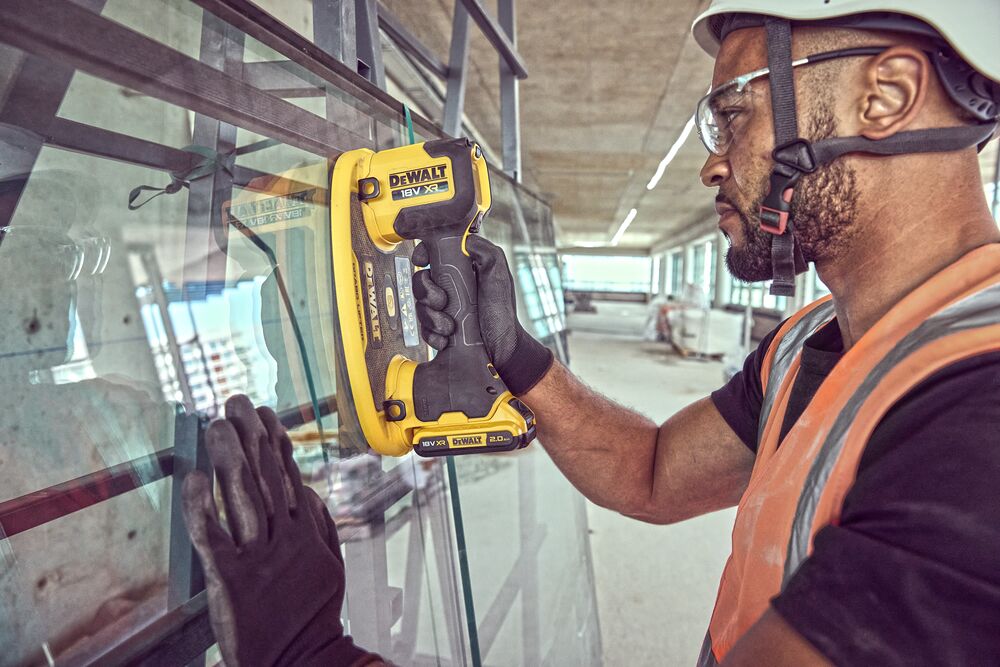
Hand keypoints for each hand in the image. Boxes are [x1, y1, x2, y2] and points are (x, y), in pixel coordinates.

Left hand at [182, 395, 379, 666]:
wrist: (301, 660)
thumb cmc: (310, 616)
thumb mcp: (327, 565)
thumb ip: (320, 525)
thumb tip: (310, 489)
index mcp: (305, 534)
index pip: (288, 477)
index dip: (275, 442)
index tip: (265, 414)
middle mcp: (284, 539)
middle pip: (266, 479)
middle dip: (251, 437)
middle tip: (237, 403)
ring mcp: (259, 558)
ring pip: (243, 499)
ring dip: (230, 458)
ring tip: (219, 426)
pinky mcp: (232, 580)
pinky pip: (213, 537)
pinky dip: (202, 506)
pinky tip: (195, 478)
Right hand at [412, 234, 553, 394]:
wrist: (502, 349)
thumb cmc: (502, 312)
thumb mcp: (499, 276)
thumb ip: (486, 253)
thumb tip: (465, 241)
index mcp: (462, 269)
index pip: (433, 254)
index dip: (423, 254)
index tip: (421, 261)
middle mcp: (449, 286)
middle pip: (420, 280)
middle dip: (427, 293)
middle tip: (442, 302)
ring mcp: (442, 307)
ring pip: (419, 305)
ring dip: (432, 317)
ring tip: (450, 326)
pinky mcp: (437, 327)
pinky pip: (423, 328)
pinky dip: (433, 334)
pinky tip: (446, 338)